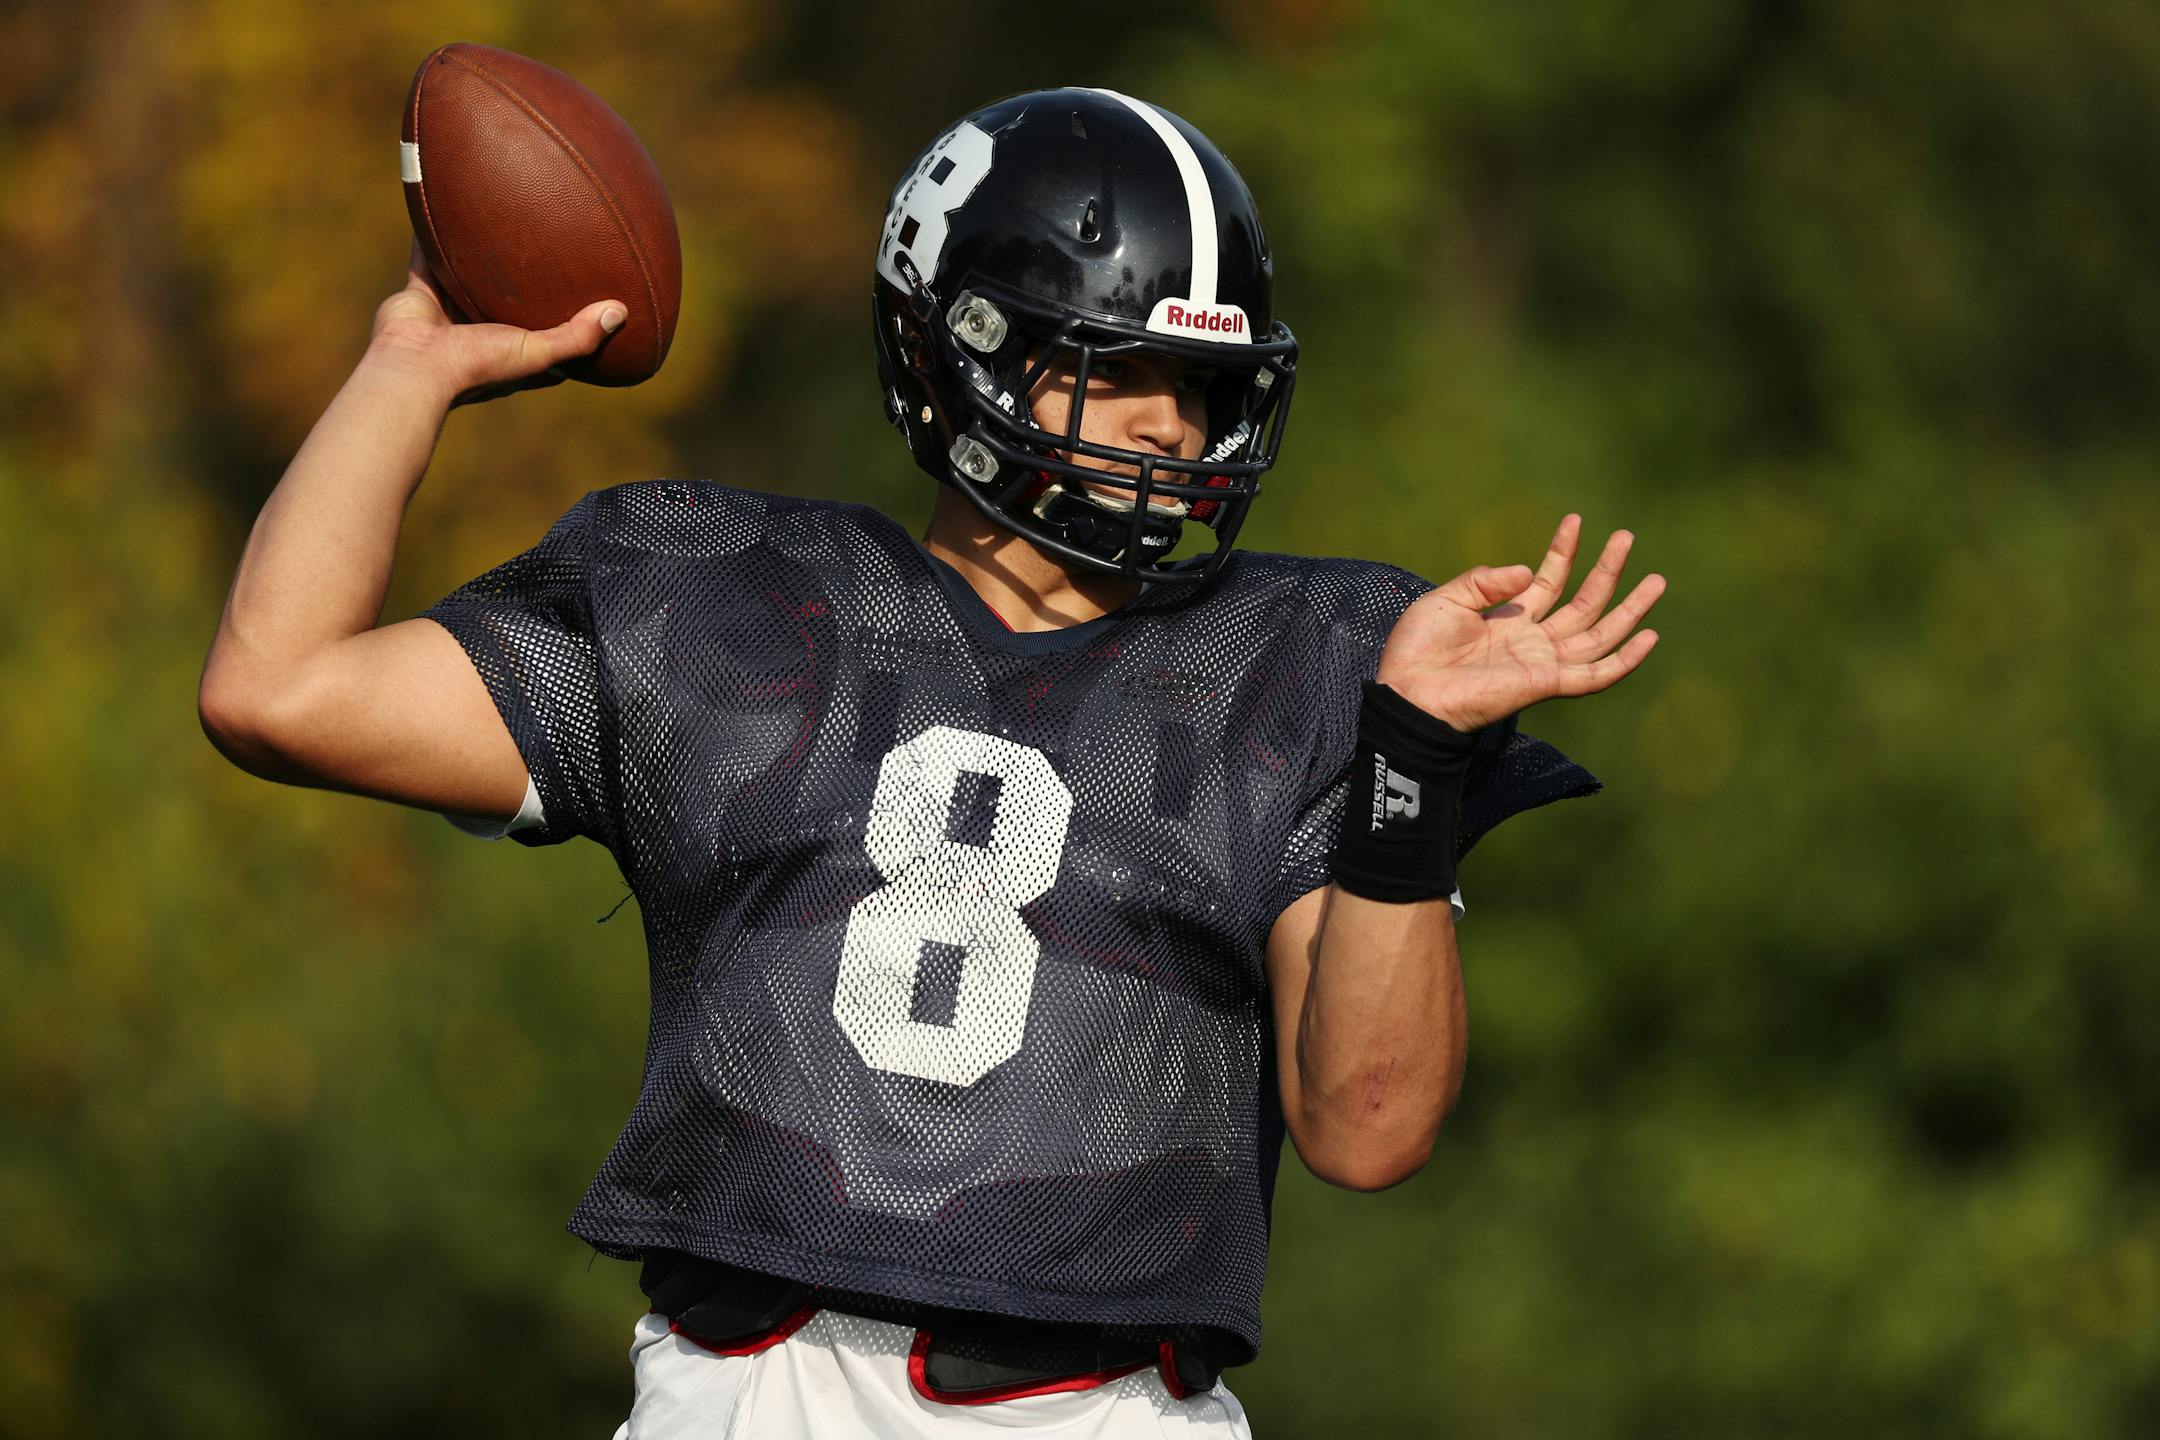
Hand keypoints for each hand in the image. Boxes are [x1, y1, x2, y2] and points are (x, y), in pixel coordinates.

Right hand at [366, 239, 625, 407]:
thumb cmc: (478, 366)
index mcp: (511, 352)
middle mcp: (480, 332)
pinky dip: (433, 234)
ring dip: (479, 255)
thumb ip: (578, 336)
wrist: (415, 366)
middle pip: (507, 301)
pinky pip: (427, 256)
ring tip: (497, 221)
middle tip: (546, 249)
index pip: (546, 338)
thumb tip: (621, 312)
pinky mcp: (421, 292)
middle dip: (523, 282)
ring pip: (467, 275)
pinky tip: (443, 203)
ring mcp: (449, 312)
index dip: (565, 322)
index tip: (587, 299)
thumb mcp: (538, 353)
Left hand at [1376, 514, 1664, 732]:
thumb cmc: (1418, 651)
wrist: (1408, 693)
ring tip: (1657, 580)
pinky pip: (1595, 675)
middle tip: (1627, 537)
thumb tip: (1530, 571)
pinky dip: (1624, 660)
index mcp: (1509, 620)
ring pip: (1599, 635)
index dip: (1563, 552)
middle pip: (1583, 604)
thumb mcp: (1448, 600)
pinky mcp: (1546, 684)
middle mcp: (1532, 642)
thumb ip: (1487, 581)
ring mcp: (1542, 664)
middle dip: (1607, 571)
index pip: (1548, 582)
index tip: (1575, 520)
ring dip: (1630, 610)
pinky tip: (1649, 636)